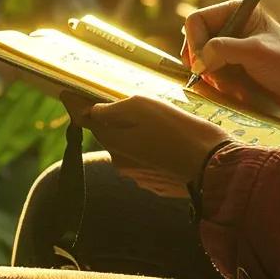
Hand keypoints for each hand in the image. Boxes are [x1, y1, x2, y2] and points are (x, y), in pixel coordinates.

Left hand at [61, 92, 230, 198]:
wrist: (212, 165)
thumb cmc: (177, 129)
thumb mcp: (142, 106)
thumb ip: (113, 108)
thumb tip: (92, 110)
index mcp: (113, 141)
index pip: (86, 121)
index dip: (78, 106)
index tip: (67, 93)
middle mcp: (120, 163)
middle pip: (111, 135)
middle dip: (118, 122)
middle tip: (139, 108)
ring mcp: (139, 177)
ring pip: (131, 150)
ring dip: (138, 138)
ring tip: (164, 126)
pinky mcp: (157, 185)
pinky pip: (148, 163)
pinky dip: (154, 153)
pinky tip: (172, 144)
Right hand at [183, 0, 279, 117]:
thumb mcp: (256, 53)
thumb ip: (223, 49)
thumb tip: (198, 60)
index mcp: (238, 10)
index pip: (197, 21)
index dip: (195, 43)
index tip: (202, 65)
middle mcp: (232, 25)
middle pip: (195, 41)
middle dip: (203, 63)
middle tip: (217, 79)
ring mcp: (232, 47)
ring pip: (202, 61)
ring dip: (213, 77)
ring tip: (234, 87)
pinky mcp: (234, 66)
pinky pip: (212, 74)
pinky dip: (218, 85)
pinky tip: (237, 91)